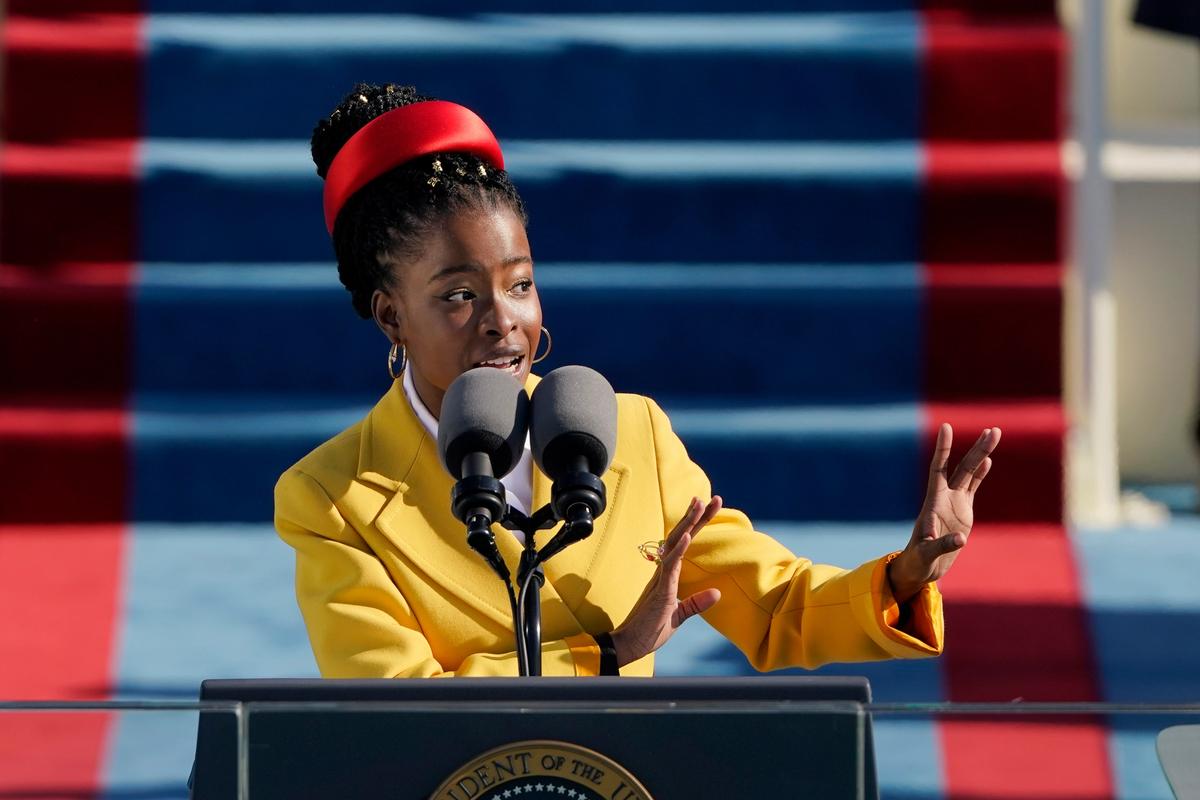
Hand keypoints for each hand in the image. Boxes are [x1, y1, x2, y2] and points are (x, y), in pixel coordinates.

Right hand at [610, 496, 723, 666]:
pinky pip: (670, 566)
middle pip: (681, 536)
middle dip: (697, 517)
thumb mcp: (678, 616)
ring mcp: (661, 579)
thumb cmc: (649, 631)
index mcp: (667, 575)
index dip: (697, 526)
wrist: (629, 645)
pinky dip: (678, 550)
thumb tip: (717, 593)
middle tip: (713, 498)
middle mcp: (663, 571)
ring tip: (700, 505)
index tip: (709, 507)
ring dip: (689, 524)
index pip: (685, 544)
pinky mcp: (660, 591)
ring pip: (676, 544)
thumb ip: (696, 603)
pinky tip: (688, 536)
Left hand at [888, 424, 1000, 602]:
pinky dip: (981, 474)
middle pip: (962, 468)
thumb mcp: (927, 555)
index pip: (938, 468)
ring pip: (970, 474)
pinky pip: (973, 488)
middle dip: (978, 449)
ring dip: (982, 455)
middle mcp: (944, 497)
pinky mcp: (963, 512)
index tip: (946, 427)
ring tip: (994, 434)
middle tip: (994, 430)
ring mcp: (954, 503)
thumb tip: (960, 540)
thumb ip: (941, 546)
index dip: (943, 449)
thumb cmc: (919, 560)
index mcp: (933, 503)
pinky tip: (988, 461)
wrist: (922, 567)